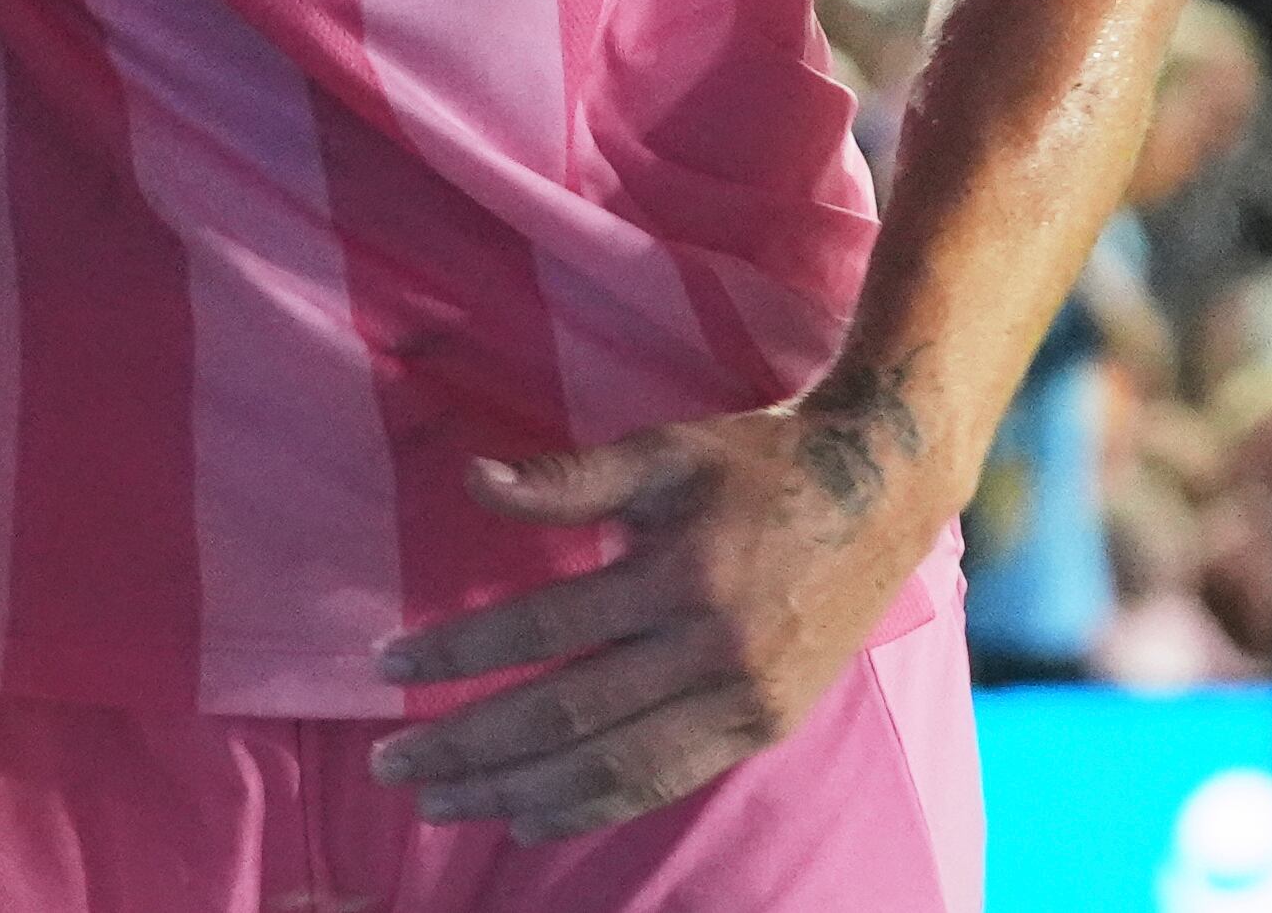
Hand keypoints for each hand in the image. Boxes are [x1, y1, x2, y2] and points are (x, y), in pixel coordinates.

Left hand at [367, 400, 941, 843]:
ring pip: (612, 769)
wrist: (884, 490)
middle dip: (471, 747)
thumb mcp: (667, 451)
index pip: (544, 626)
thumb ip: (571, 479)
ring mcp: (744, 701)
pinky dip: (592, 808)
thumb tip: (475, 482)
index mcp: (681, 574)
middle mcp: (713, 651)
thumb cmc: (760, 461)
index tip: (387, 663)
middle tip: (392, 766)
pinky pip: (664, 782)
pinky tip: (532, 820)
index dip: (459, 650)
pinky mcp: (764, 728)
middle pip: (568, 715)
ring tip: (444, 804)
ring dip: (518, 795)